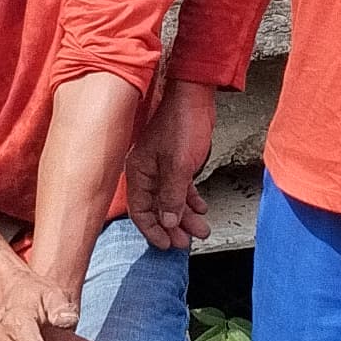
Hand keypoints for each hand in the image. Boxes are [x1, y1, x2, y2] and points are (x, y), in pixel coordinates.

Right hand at [125, 83, 218, 250]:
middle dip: (173, 227)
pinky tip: (200, 208)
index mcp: (138, 172)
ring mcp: (160, 167)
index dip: (153, 231)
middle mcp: (146, 172)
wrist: (195, 96)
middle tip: (186, 242)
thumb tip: (167, 222)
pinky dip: (189, 200)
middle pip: (156, 209)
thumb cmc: (182, 122)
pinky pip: (179, 188)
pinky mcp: (175, 161)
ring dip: (185, 216)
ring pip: (170, 200)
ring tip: (201, 229)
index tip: (167, 245)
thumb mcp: (178, 165)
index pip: (140, 211)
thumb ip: (171, 196)